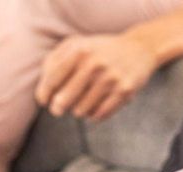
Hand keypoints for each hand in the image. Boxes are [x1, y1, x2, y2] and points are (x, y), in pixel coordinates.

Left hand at [34, 33, 157, 120]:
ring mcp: (111, 78)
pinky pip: (100, 115)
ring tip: (80, 105)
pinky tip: (94, 109)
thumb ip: (55, 61)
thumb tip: (43, 90)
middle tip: (58, 109)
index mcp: (80, 51)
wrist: (139, 48)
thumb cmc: (100, 51)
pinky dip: (93, 116)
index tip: (44, 101)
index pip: (52, 79)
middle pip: (64, 100)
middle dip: (58, 107)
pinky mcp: (124, 91)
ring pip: (81, 111)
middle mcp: (95, 64)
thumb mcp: (77, 45)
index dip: (44, 94)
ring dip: (78, 111)